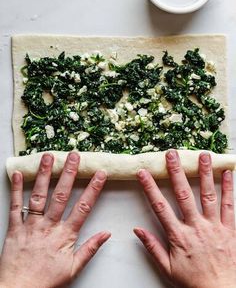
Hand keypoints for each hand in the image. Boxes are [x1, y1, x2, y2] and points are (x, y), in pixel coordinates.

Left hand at [0, 152, 109, 287]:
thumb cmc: (47, 280)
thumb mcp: (73, 268)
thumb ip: (90, 248)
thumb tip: (107, 233)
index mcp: (65, 235)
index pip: (83, 207)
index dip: (93, 189)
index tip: (100, 173)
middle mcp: (48, 226)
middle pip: (61, 195)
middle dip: (69, 174)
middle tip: (74, 156)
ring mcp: (31, 225)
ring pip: (39, 196)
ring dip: (44, 175)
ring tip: (49, 156)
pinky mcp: (15, 228)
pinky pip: (15, 207)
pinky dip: (17, 189)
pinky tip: (19, 173)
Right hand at [134, 149, 235, 287]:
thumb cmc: (194, 281)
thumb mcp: (168, 268)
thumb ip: (152, 247)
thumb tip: (137, 230)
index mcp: (179, 236)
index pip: (160, 206)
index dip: (150, 188)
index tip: (143, 173)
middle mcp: (196, 226)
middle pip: (183, 194)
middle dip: (176, 172)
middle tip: (172, 154)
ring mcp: (214, 226)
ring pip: (208, 195)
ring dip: (205, 173)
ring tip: (203, 155)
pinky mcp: (230, 229)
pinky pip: (230, 206)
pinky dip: (228, 188)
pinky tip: (227, 173)